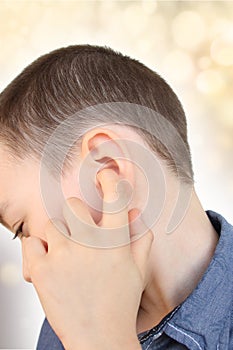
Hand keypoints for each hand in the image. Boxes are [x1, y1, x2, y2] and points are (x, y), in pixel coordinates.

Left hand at [23, 170, 152, 349]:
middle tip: (78, 231)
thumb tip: (138, 216)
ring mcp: (64, 255)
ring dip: (56, 235)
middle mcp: (89, 243)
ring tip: (64, 254)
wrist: (99, 337)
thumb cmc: (120, 303)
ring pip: (51, 223)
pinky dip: (36, 251)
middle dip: (75, 214)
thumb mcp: (137, 271)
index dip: (110, 180)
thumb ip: (141, 240)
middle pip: (73, 205)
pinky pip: (30, 243)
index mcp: (115, 241)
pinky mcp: (42, 270)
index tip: (105, 174)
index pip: (114, 198)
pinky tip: (48, 264)